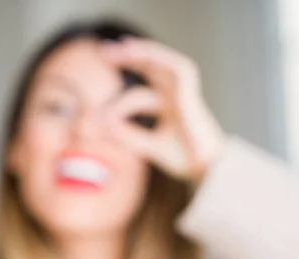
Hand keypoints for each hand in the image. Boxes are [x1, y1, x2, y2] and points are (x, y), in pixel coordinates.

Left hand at [102, 38, 225, 182]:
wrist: (207, 170)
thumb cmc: (184, 159)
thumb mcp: (149, 146)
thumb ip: (128, 136)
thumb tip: (103, 127)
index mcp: (169, 107)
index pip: (137, 96)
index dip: (113, 107)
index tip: (92, 125)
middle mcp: (176, 96)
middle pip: (150, 68)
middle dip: (127, 58)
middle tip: (102, 51)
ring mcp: (184, 93)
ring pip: (162, 62)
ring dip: (140, 52)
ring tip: (118, 48)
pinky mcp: (191, 94)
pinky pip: (176, 68)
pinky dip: (157, 57)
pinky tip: (136, 51)